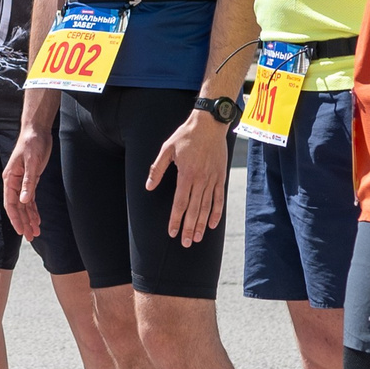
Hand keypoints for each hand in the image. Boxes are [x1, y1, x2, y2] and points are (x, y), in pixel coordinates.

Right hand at [2, 127, 54, 237]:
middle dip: (23, 222)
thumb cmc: (31, 144)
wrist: (36, 131)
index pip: (10, 203)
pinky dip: (34, 210)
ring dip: (29, 219)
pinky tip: (37, 219)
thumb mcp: (31, 163)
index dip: (15, 218)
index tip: (20, 230)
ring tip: (35, 232)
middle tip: (30, 236)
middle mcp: (14, 183)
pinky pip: (30, 199)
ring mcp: (22, 182)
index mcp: (10, 179)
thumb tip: (24, 201)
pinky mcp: (30, 180)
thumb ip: (28, 182)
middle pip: (17, 207)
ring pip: (24, 205)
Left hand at [146, 112, 230, 244]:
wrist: (209, 125)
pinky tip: (213, 224)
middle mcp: (200, 180)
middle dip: (189, 228)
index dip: (176, 220)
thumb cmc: (186, 136)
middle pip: (194, 209)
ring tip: (197, 238)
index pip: (180, 203)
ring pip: (206, 207)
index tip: (172, 232)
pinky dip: (217, 213)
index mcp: (186, 175)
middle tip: (186, 243)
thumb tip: (148, 186)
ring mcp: (212, 179)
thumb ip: (157, 169)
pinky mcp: (220, 177)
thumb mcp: (167, 149)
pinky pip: (219, 198)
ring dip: (202, 224)